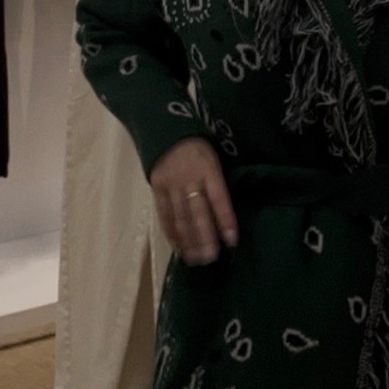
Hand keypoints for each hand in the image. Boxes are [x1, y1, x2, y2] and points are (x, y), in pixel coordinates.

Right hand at [149, 138, 238, 265]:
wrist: (166, 129)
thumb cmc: (199, 147)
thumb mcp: (215, 158)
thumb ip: (219, 184)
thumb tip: (227, 217)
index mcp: (209, 168)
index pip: (219, 198)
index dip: (225, 220)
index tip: (232, 241)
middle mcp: (189, 178)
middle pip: (197, 213)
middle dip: (205, 238)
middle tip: (211, 258)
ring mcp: (170, 185)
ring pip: (180, 218)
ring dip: (188, 241)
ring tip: (196, 260)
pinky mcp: (156, 189)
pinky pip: (164, 215)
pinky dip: (172, 233)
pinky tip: (179, 247)